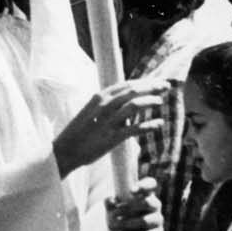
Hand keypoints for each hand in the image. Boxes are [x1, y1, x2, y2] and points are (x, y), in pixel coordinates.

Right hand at [53, 78, 167, 177]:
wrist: (65, 149)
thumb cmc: (80, 131)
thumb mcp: (91, 110)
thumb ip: (108, 104)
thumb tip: (127, 100)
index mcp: (99, 97)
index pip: (126, 84)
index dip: (144, 81)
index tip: (157, 80)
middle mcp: (104, 105)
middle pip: (132, 91)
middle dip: (151, 86)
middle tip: (166, 85)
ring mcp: (108, 121)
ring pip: (134, 106)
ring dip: (150, 101)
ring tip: (161, 101)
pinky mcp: (112, 137)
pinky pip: (134, 129)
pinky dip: (148, 125)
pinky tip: (159, 124)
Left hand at [106, 176, 161, 230]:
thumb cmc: (117, 215)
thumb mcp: (110, 207)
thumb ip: (109, 202)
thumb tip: (111, 201)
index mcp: (144, 193)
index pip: (151, 183)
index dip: (144, 185)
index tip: (131, 191)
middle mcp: (154, 205)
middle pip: (150, 202)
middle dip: (131, 207)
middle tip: (116, 212)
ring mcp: (157, 219)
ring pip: (147, 220)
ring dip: (129, 223)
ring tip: (115, 225)